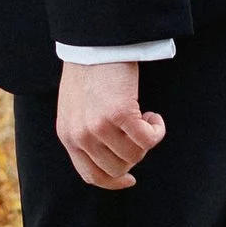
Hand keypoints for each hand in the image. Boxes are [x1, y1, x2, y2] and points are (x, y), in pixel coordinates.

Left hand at [55, 55, 166, 191]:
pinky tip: (153, 116)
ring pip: (135, 155)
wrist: (93, 44)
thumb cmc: (89, 74)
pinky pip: (148, 139)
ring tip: (143, 116)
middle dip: (134, 154)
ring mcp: (99, 127)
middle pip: (118, 168)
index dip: (114, 181)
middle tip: (138, 131)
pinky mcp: (119, 114)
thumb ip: (86, 135)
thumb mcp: (77, 110)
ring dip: (146, 139)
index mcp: (68, 136)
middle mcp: (81, 136)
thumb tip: (113, 161)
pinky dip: (157, 130)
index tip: (130, 179)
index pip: (92, 175)